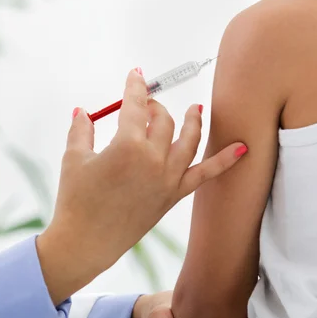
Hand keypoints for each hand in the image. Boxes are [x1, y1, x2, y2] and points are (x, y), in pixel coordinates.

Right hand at [37, 68, 247, 304]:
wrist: (86, 242)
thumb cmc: (75, 201)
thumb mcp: (74, 159)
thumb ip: (81, 129)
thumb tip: (83, 111)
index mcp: (127, 146)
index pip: (135, 106)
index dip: (135, 87)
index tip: (136, 75)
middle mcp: (154, 159)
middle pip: (163, 121)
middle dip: (154, 107)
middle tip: (144, 106)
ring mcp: (168, 179)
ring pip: (189, 141)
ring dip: (194, 121)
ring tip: (196, 108)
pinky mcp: (173, 196)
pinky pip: (205, 175)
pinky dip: (225, 161)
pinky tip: (242, 148)